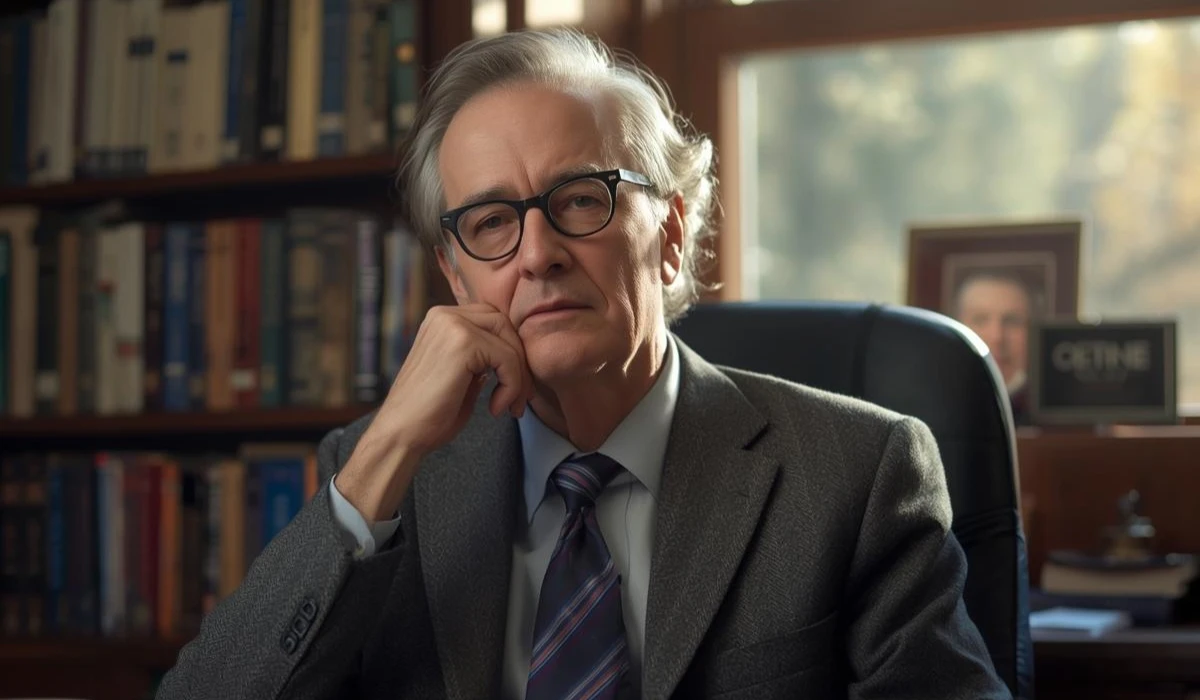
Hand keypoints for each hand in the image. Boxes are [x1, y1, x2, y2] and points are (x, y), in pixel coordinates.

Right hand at [334, 304, 533, 520]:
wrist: (400, 434)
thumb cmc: (428, 414)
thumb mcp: (460, 376)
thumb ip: (481, 360)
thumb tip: (512, 356)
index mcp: (442, 320)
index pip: (492, 322)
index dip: (510, 353)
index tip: (513, 389)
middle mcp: (445, 315)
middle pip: (504, 325)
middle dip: (519, 362)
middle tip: (520, 399)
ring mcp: (452, 325)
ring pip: (509, 342)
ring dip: (518, 378)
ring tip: (509, 407)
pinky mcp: (462, 343)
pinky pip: (507, 359)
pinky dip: (511, 386)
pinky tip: (494, 409)